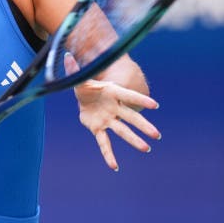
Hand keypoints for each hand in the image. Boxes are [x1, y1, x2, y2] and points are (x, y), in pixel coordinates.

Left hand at [65, 54, 160, 169]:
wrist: (83, 98)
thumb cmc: (86, 86)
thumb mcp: (79, 78)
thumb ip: (74, 70)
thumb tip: (66, 56)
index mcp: (112, 93)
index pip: (128, 96)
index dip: (140, 100)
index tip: (155, 105)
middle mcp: (114, 108)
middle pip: (131, 117)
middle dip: (143, 125)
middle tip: (156, 134)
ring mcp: (108, 119)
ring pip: (123, 131)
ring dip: (134, 140)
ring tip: (146, 148)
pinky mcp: (98, 129)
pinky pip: (104, 143)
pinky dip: (108, 155)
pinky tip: (114, 166)